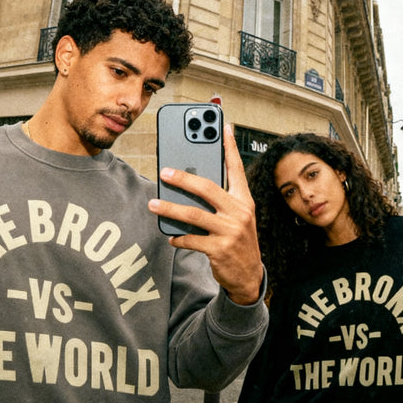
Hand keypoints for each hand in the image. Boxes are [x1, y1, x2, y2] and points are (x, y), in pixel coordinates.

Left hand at [149, 124, 263, 304]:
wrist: (249, 276)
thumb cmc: (238, 241)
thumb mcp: (237, 217)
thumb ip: (221, 199)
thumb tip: (192, 182)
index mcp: (244, 200)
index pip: (236, 169)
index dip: (230, 147)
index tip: (224, 125)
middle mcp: (240, 212)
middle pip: (208, 188)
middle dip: (183, 178)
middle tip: (164, 172)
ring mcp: (230, 231)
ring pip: (194, 215)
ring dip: (170, 209)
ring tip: (154, 204)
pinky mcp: (219, 249)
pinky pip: (191, 239)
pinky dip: (178, 238)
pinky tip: (171, 237)